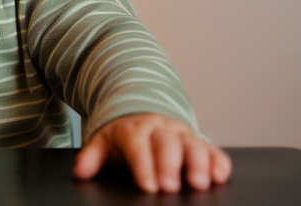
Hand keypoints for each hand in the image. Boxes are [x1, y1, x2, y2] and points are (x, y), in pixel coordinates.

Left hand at [73, 113, 230, 192]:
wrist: (141, 113)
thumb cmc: (124, 136)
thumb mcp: (104, 142)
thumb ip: (92, 157)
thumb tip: (80, 172)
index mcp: (135, 129)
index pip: (138, 147)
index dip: (144, 166)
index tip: (148, 186)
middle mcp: (161, 129)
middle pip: (167, 144)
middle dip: (170, 165)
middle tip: (172, 187)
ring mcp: (182, 134)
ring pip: (193, 144)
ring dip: (199, 164)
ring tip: (200, 183)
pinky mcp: (199, 141)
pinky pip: (212, 149)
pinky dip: (218, 161)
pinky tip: (221, 175)